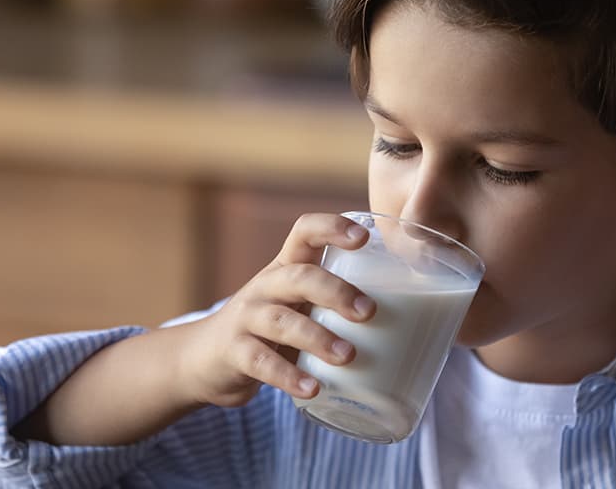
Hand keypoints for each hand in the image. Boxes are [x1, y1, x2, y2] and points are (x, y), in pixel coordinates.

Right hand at [179, 213, 376, 407]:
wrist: (204, 359)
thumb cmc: (272, 330)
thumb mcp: (298, 305)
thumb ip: (336, 304)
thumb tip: (412, 318)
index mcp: (286, 268)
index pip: (304, 231)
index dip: (332, 227)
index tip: (364, 236)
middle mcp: (266, 286)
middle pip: (299, 276)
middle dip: (336, 290)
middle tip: (368, 312)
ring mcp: (247, 318)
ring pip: (282, 321)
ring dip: (318, 338)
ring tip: (348, 356)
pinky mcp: (234, 352)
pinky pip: (262, 362)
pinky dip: (289, 376)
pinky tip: (312, 388)